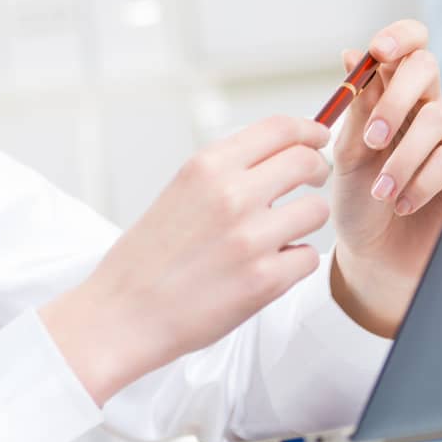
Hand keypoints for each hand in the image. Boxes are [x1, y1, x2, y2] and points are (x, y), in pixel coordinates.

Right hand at [40, 116, 332, 405]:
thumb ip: (226, 171)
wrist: (123, 312)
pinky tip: (268, 268)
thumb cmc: (150, 255)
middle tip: (311, 184)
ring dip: (305, 222)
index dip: (308, 130)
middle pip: (307, 162)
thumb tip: (278, 152)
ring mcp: (250, 238)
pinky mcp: (264, 280)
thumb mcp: (180, 191)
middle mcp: (231, 194)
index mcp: (207, 167)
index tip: (317, 138)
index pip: (279, 128)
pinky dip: (294, 263)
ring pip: (317, 210)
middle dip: (316, 171)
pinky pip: (308, 258)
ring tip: (279, 235)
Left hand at [328, 21, 441, 337]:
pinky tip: (403, 202)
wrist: (377, 256)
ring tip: (381, 191)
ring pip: (439, 117)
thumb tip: (349, 54)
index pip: (407, 46)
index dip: (399, 36)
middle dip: (397, 97)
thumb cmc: (357, 202)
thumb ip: (355, 108)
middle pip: (427, 66)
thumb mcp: (347, 154)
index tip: (377, 51)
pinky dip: (424, 178)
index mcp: (392, 94)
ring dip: (403, 157)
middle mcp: (426, 106)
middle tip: (372, 137)